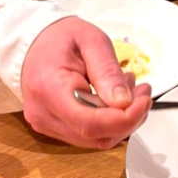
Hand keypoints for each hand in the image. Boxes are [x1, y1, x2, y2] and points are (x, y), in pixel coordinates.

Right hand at [21, 17, 151, 148]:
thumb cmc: (61, 37)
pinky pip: (87, 135)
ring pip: (94, 140)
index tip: (144, 99)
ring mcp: (45, 125)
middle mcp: (43, 115)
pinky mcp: (52, 127)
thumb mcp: (92, 42)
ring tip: (128, 90)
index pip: (90, 123)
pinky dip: (108, 121)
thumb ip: (107, 71)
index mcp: (49, 89)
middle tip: (142, 91)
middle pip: (95, 135)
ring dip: (120, 120)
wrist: (33, 42)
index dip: (124, 119)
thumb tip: (124, 102)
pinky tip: (113, 98)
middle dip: (128, 118)